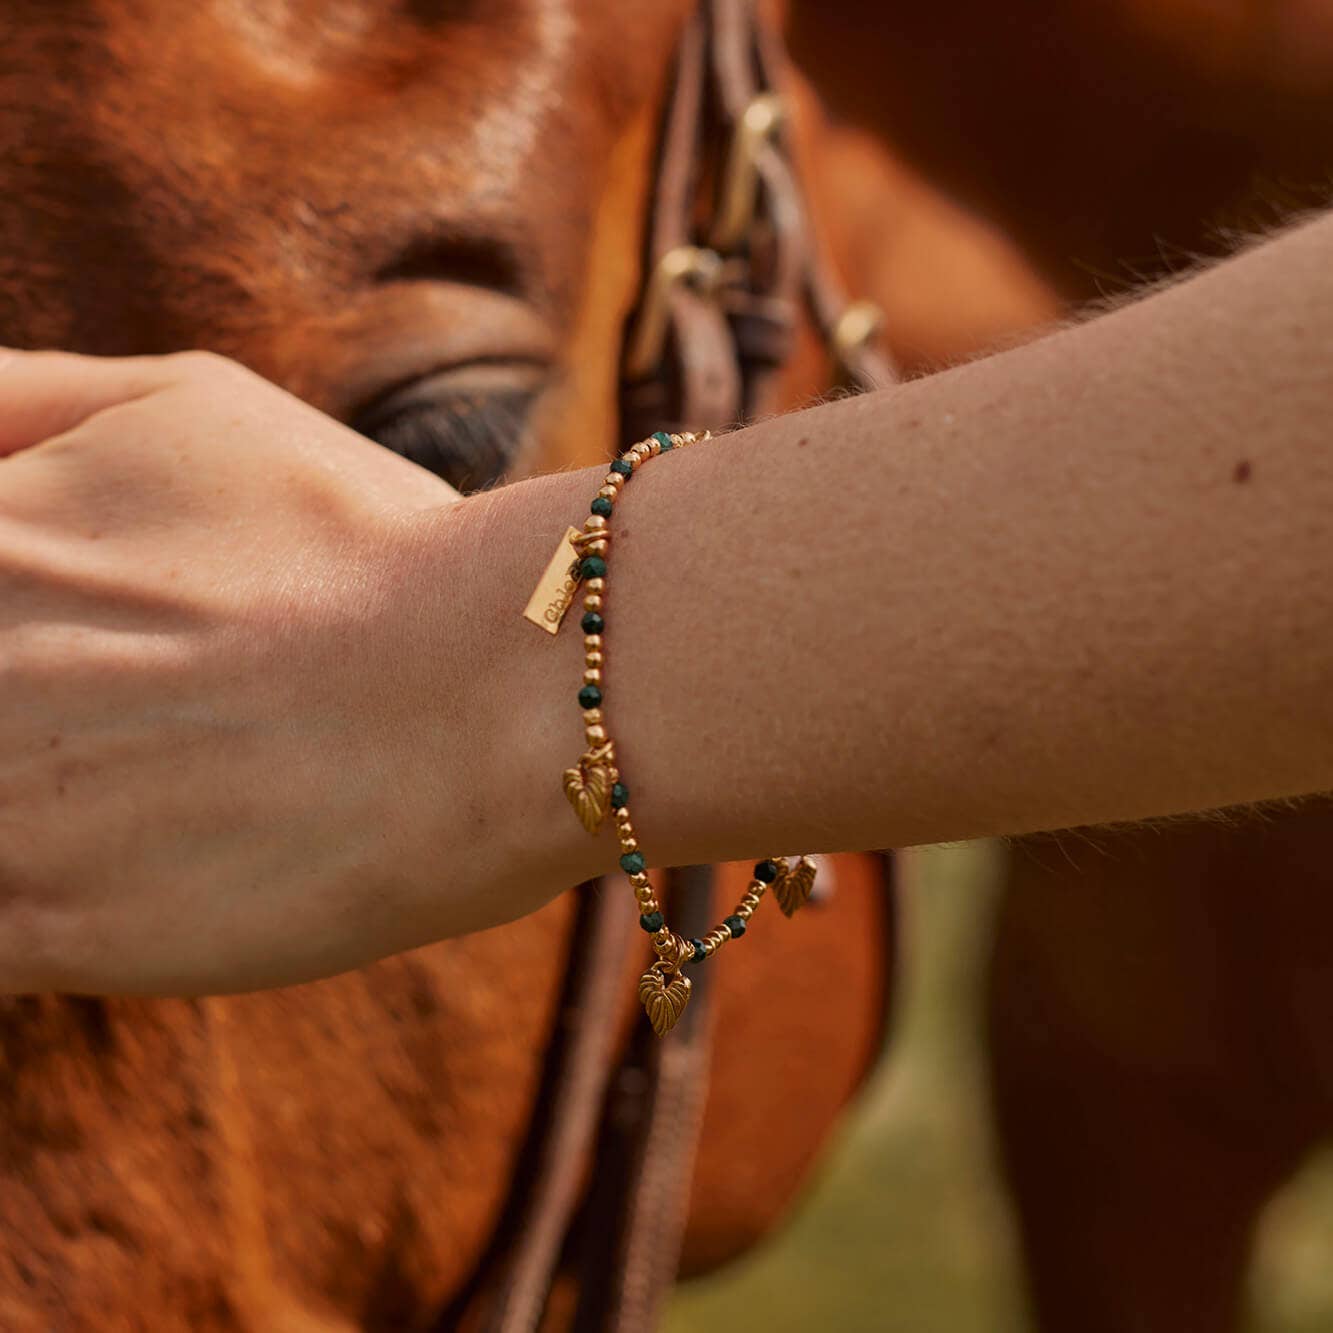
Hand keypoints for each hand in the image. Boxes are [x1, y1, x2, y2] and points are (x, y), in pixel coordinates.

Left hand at [0, 349, 577, 993]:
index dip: (10, 622)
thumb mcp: (190, 407)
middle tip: (135, 708)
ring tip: (152, 776)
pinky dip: (35, 897)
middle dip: (22, 701)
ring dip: (36, 791)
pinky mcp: (47, 931)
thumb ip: (21, 397)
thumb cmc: (360, 541)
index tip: (56, 637)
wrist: (494, 691)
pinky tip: (136, 858)